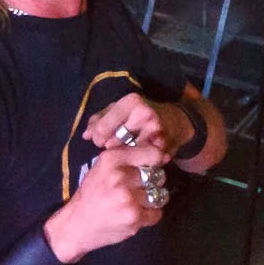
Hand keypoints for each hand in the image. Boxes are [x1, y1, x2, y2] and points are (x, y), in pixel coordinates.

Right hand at [43, 143, 169, 262]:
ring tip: (134, 203)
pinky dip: (149, 216)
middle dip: (152, 182)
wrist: (77, 224)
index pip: (152, 153)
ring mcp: (127, 197)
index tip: (156, 165)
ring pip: (158, 194)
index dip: (157, 159)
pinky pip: (156, 213)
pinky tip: (134, 214)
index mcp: (111, 159)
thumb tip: (163, 154)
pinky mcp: (133, 216)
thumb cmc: (92, 194)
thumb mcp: (103, 167)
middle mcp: (119, 176)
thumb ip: (127, 157)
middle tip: (137, 189)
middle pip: (156, 175)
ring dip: (150, 201)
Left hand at [82, 91, 196, 155]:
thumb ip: (100, 119)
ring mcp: (155, 132)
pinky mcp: (163, 148)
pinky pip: (139, 162)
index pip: (102, 128)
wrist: (178, 122)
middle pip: (113, 143)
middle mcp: (144, 114)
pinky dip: (136, 163)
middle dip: (111, 148)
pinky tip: (138, 159)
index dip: (98, 138)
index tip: (102, 141)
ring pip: (125, 154)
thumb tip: (85, 135)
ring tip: (127, 153)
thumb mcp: (121, 109)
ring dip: (123, 157)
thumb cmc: (142, 115)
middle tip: (116, 148)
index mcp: (131, 102)